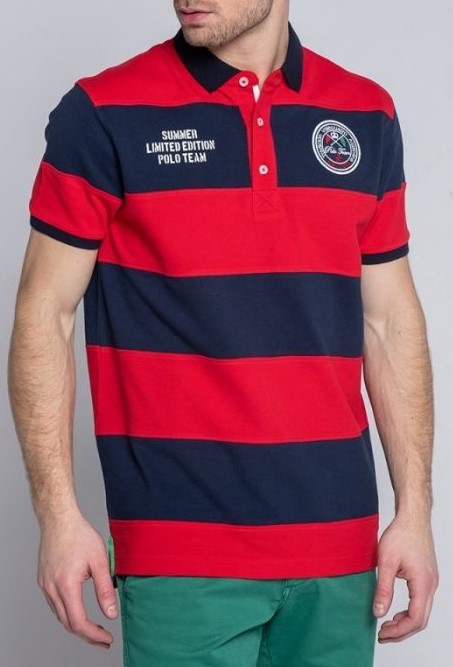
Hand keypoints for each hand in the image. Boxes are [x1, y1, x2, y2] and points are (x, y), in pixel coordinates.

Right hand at [37, 513, 117, 648]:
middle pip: (67, 624)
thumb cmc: (80, 535)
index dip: (94, 635)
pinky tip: (79, 610)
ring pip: (60, 615)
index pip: (78, 622)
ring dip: (76, 625)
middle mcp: (52, 589)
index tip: (107, 639)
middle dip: (87, 635)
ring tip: (94, 628)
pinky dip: (68, 612)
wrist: (59, 520)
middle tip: (103, 639)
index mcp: (66, 585)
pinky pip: (55, 604)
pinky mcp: (43, 581)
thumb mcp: (99, 561)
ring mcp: (45, 586)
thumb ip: (105, 589)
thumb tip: (111, 614)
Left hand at [373, 514, 438, 642]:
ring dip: (406, 623)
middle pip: (421, 620)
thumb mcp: (386, 561)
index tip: (382, 633)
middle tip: (383, 634)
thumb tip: (379, 612)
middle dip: (402, 631)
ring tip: (387, 625)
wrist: (413, 518)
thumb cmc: (401, 534)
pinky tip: (396, 611)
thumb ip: (383, 589)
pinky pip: (422, 602)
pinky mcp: (427, 577)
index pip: (415, 618)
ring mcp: (431, 581)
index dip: (399, 631)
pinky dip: (410, 612)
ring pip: (423, 612)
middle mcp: (431, 585)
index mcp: (423, 583)